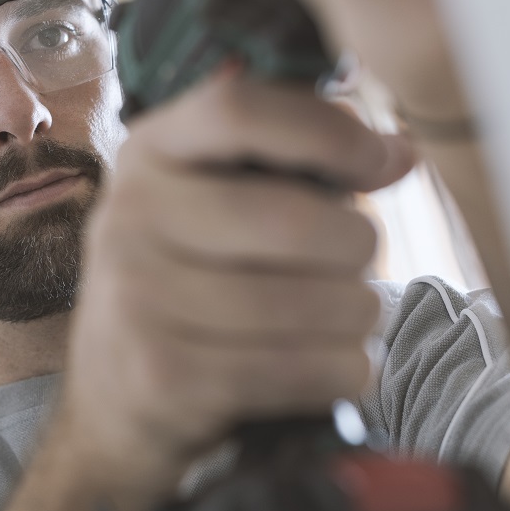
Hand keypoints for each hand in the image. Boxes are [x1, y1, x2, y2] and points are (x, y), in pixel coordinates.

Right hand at [44, 69, 413, 510]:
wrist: (110, 401)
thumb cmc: (188, 284)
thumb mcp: (212, 203)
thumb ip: (297, 166)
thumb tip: (399, 153)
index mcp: (149, 153)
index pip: (239, 109)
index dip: (328, 131)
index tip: (383, 163)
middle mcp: (130, 215)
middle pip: (295, 218)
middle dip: (357, 247)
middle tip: (354, 266)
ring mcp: (138, 297)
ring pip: (314, 302)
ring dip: (357, 318)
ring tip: (345, 319)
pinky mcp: (163, 376)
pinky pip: (303, 368)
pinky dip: (342, 372)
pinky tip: (335, 366)